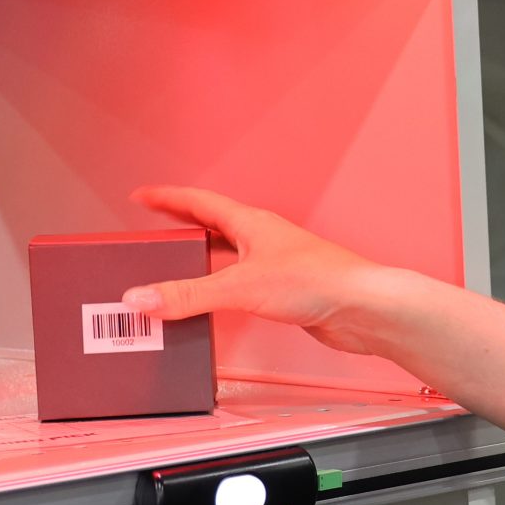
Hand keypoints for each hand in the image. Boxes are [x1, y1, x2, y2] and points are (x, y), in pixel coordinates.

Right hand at [122, 186, 404, 357]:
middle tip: (156, 228)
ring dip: (201, 257)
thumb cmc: (319, 281)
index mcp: (251, 223)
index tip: (143, 196)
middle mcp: (263, 238)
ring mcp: (275, 264)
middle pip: (213, 225)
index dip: (167, 198)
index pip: (199, 202)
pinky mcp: (285, 291)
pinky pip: (241, 283)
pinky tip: (216, 300)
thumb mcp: (241, 287)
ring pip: (228, 254)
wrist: (362, 308)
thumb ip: (189, 295)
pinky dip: (220, 287)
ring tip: (177, 265)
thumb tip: (142, 298)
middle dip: (182, 225)